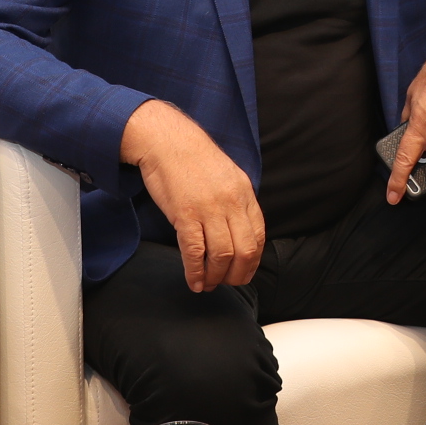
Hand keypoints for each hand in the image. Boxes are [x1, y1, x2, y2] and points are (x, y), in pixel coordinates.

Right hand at [122, 100, 263, 290]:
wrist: (167, 140)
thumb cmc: (194, 159)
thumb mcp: (228, 176)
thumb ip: (237, 202)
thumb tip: (239, 231)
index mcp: (245, 193)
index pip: (258, 236)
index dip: (252, 261)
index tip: (243, 272)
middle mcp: (231, 202)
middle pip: (244, 250)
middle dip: (237, 275)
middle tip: (227, 283)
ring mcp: (209, 209)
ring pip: (222, 255)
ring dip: (216, 277)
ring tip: (209, 284)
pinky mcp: (185, 214)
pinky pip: (194, 251)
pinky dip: (196, 272)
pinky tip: (194, 282)